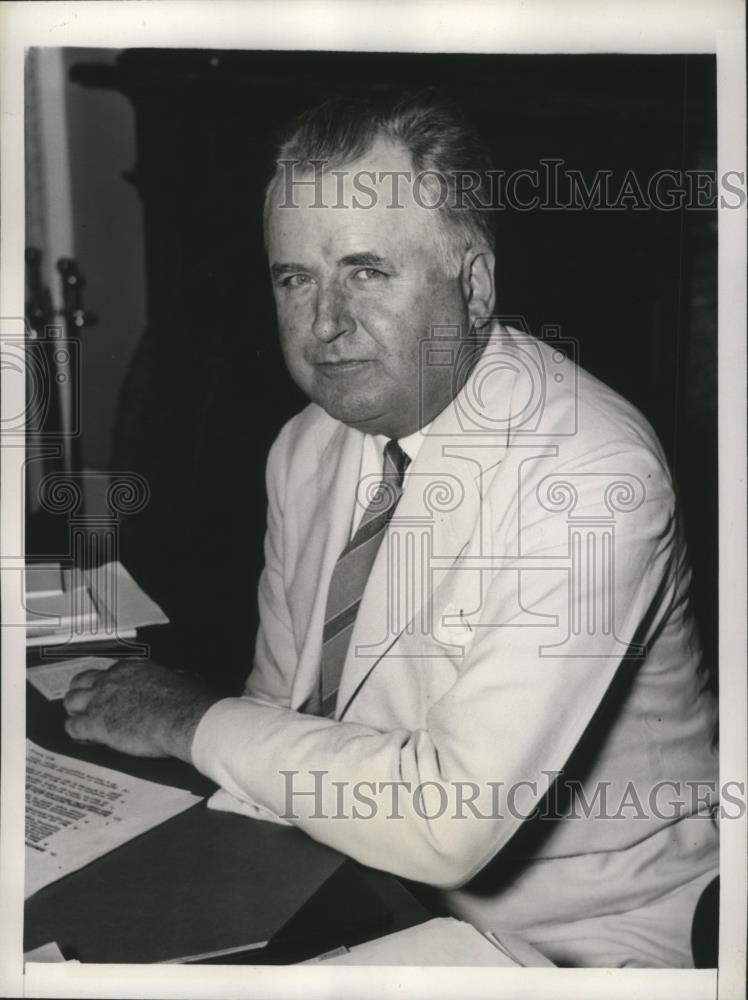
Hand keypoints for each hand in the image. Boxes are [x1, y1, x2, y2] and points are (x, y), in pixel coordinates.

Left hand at [63, 660, 221, 761]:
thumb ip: (171, 680)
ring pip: (70, 701)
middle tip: (88, 707)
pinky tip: (86, 739)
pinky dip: (77, 733)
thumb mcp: (180, 680)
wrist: (182, 718)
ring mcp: (100, 700)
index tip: (110, 695)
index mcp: (131, 669)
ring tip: (82, 723)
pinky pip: (73, 727)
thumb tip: (182, 680)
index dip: (106, 686)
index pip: (107, 673)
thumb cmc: (186, 701)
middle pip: (81, 681)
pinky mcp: (95, 723)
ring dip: (75, 711)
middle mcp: (111, 680)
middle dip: (82, 693)